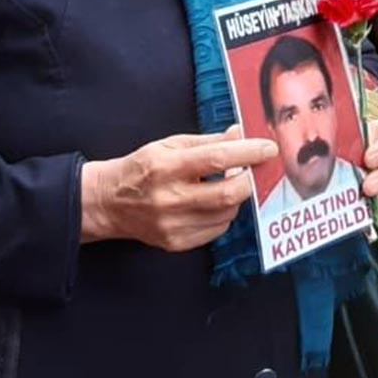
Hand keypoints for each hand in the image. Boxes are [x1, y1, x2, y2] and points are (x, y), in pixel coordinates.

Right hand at [81, 125, 273, 251]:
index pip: (217, 159)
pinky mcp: (176, 243)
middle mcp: (170, 199)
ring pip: (226, 214)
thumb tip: (240, 134)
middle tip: (254, 169)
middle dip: (250, 180)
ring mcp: (173, 225)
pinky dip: (224, 214)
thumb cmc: (142, 168)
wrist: (109, 202)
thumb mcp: (170, 145)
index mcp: (167, 167)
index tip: (268, 149)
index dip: (248, 153)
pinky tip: (213, 202)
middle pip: (227, 194)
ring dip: (237, 197)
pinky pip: (216, 230)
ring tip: (228, 184)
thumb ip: (208, 141)